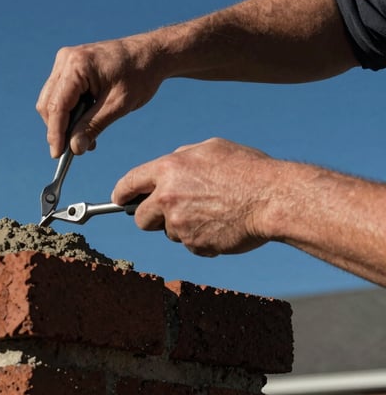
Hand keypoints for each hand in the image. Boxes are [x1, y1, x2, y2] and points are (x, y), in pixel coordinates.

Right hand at [35, 35, 165, 157]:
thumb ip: (93, 126)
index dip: (55, 133)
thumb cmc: (139, 75)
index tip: (57, 155)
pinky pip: (61, 93)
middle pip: (49, 104)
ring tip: (86, 138)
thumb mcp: (118, 105)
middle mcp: (66, 59)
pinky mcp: (69, 66)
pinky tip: (85, 123)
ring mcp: (65, 61)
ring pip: (52, 100)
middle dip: (59, 129)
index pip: (57, 106)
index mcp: (77, 65)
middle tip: (76, 150)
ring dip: (65, 122)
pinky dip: (70, 111)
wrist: (151, 53)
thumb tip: (74, 149)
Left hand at [112, 138, 278, 256]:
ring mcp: (179, 223)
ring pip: (168, 232)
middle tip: (170, 213)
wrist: (273, 199)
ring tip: (212, 212)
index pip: (129, 183)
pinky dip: (201, 239)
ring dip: (183, 227)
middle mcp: (167, 197)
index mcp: (168, 169)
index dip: (122, 193)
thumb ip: (181, 158)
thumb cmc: (247, 170)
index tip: (120, 200)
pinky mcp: (194, 244)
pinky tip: (222, 225)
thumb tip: (167, 166)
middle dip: (151, 217)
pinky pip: (190, 245)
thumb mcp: (210, 149)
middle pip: (140, 218)